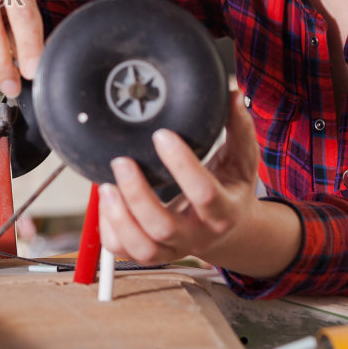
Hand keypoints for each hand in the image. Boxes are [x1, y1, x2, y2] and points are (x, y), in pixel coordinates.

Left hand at [98, 89, 261, 265]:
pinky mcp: (152, 253)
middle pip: (163, 227)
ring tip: (105, 186)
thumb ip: (239, 129)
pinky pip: (123, 251)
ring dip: (118, 217)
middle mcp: (197, 235)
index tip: (161, 135)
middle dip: (138, 194)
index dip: (181, 165)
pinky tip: (106, 201)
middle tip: (121, 161)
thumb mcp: (241, 160)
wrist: (230, 229)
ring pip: (141, 248)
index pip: (203, 193)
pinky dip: (109, 228)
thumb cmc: (231, 189)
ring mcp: (173, 248)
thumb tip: (233, 95)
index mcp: (223, 211)